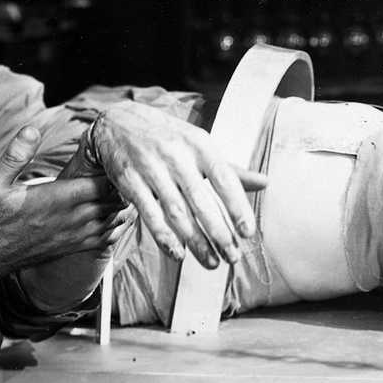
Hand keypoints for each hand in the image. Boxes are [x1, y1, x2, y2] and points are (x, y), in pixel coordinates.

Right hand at [0, 126, 116, 307]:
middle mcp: (70, 220)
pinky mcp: (70, 248)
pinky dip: (115, 225)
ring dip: (121, 204)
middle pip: (112, 201)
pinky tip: (116, 214)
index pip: (101, 185)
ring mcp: (72, 236)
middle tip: (121, 167)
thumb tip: (32, 130)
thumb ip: (15, 156)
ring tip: (121, 186)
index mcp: (56, 200)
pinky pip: (104, 238)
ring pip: (113, 220)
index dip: (113, 170)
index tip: (113, 155)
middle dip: (120, 184)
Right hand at [79, 100, 266, 268]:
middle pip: (201, 201)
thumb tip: (264, 182)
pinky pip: (149, 214)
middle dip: (219, 233)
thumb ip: (230, 169)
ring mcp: (151, 168)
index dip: (238, 207)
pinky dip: (164, 236)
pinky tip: (178, 254)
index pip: (225, 179)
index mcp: (200, 145)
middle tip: (233, 257)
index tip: (248, 233)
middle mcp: (177, 155)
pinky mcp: (129, 180)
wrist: (117, 120)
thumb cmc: (168, 137)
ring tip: (211, 262)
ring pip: (176, 212)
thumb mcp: (200, 145)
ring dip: (195, 241)